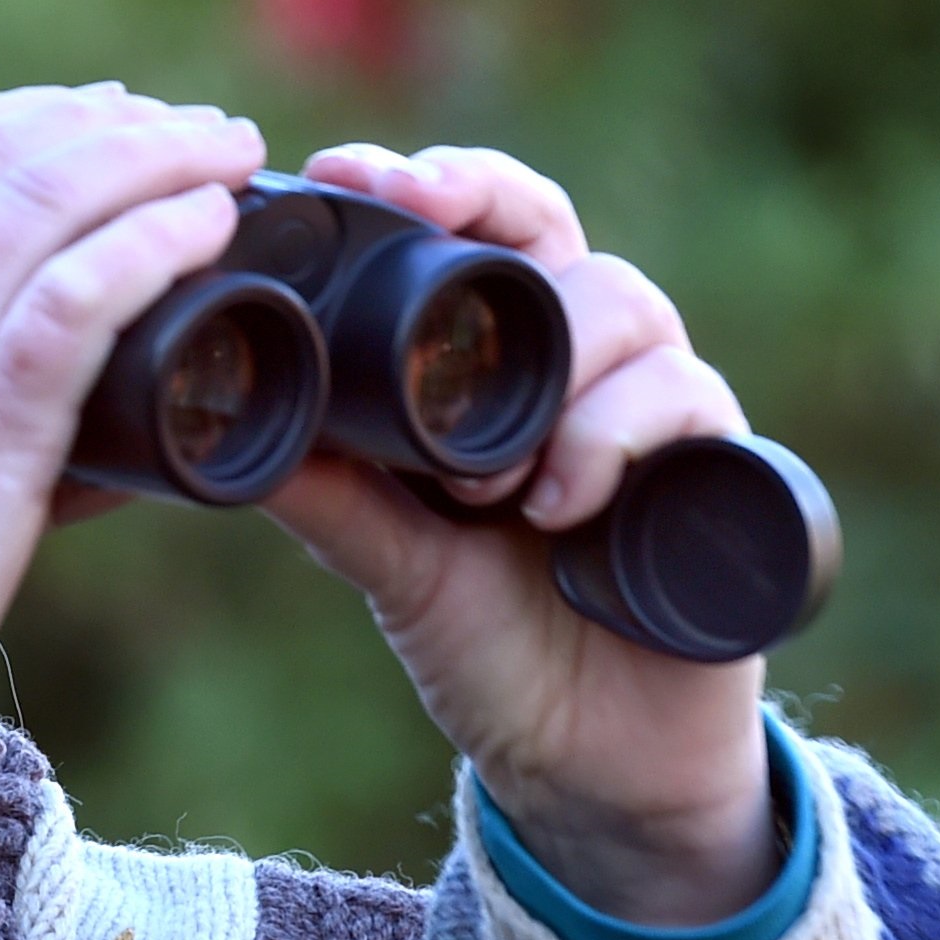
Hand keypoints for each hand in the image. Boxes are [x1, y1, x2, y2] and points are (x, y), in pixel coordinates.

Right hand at [0, 86, 264, 801]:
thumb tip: (30, 361)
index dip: (23, 114)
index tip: (104, 110)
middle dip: (111, 122)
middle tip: (195, 126)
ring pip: (45, 201)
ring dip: (155, 159)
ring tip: (229, 152)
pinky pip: (81, 296)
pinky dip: (154, 243)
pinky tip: (210, 225)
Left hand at [262, 143, 777, 926]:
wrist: (592, 767)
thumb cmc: (491, 640)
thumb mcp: (389, 560)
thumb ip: (324, 489)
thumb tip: (214, 417)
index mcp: (499, 359)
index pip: (478, 228)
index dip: (427, 182)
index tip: (345, 172)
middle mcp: (584, 363)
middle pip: (554, 233)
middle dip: (487, 206)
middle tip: (419, 211)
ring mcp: (659, 411)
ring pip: (627, 303)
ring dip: (548, 370)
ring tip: (485, 480)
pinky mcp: (725, 474)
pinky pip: (688, 404)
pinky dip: (617, 437)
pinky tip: (564, 500)